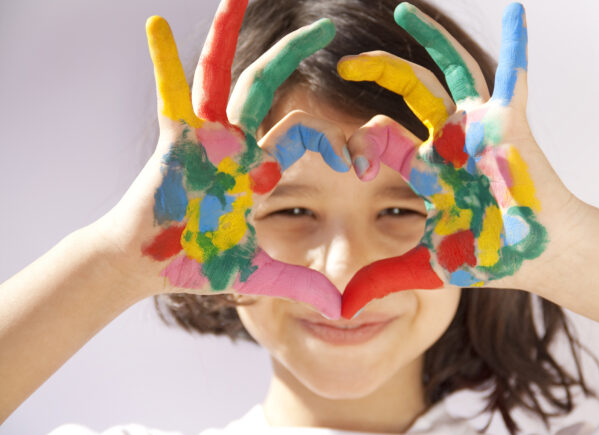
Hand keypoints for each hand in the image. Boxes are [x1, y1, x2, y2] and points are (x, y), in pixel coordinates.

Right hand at [95, 0, 350, 317]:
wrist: (153, 264)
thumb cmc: (202, 263)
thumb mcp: (260, 273)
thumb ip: (300, 284)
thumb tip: (343, 309)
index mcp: (260, 168)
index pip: (306, 137)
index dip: (334, 142)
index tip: (359, 159)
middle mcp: (236, 144)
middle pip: (268, 87)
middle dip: (296, 53)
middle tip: (328, 26)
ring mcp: (205, 139)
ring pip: (222, 77)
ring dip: (228, 35)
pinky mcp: (174, 142)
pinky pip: (170, 96)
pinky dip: (164, 63)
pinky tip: (157, 25)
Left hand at [336, 2, 584, 315]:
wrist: (542, 255)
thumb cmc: (492, 256)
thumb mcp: (429, 266)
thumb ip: (386, 279)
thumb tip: (341, 311)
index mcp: (426, 166)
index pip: (381, 138)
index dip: (360, 142)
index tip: (350, 157)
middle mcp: (448, 138)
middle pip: (407, 93)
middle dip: (377, 73)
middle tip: (343, 62)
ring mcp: (477, 126)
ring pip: (446, 72)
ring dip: (427, 39)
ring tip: (401, 10)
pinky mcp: (508, 122)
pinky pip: (511, 74)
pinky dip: (516, 44)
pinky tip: (516, 12)